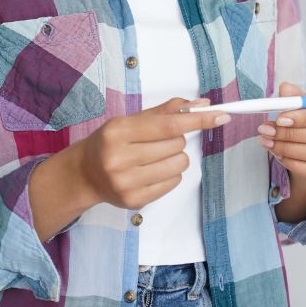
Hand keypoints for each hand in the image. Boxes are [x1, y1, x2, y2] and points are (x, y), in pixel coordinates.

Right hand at [75, 97, 228, 209]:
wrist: (84, 174)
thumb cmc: (112, 142)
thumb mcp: (133, 120)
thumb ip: (168, 111)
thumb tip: (203, 105)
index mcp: (118, 131)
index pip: (169, 125)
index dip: (198, 120)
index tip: (221, 115)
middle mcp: (119, 158)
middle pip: (177, 144)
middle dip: (177, 139)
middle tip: (157, 142)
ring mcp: (126, 183)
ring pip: (179, 164)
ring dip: (175, 157)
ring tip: (155, 157)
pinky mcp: (134, 201)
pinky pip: (174, 183)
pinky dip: (170, 174)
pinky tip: (151, 171)